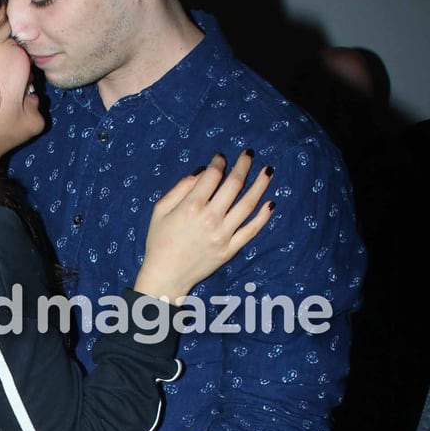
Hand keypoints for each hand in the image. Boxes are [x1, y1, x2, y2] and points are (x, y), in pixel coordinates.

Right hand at [135, 151, 273, 304]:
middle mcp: (210, 218)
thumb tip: (202, 172)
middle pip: (234, 185)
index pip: (213, 176)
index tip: (221, 158)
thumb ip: (180, 188)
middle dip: (243, 166)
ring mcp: (223, 235)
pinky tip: (270, 203)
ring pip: (247, 205)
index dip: (219, 163)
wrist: (165, 276)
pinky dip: (262, 217)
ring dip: (260, 186)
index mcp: (191, 206)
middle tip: (249, 155)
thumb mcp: (160, 210)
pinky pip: (251, 231)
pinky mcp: (230, 250)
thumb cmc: (159, 242)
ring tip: (268, 172)